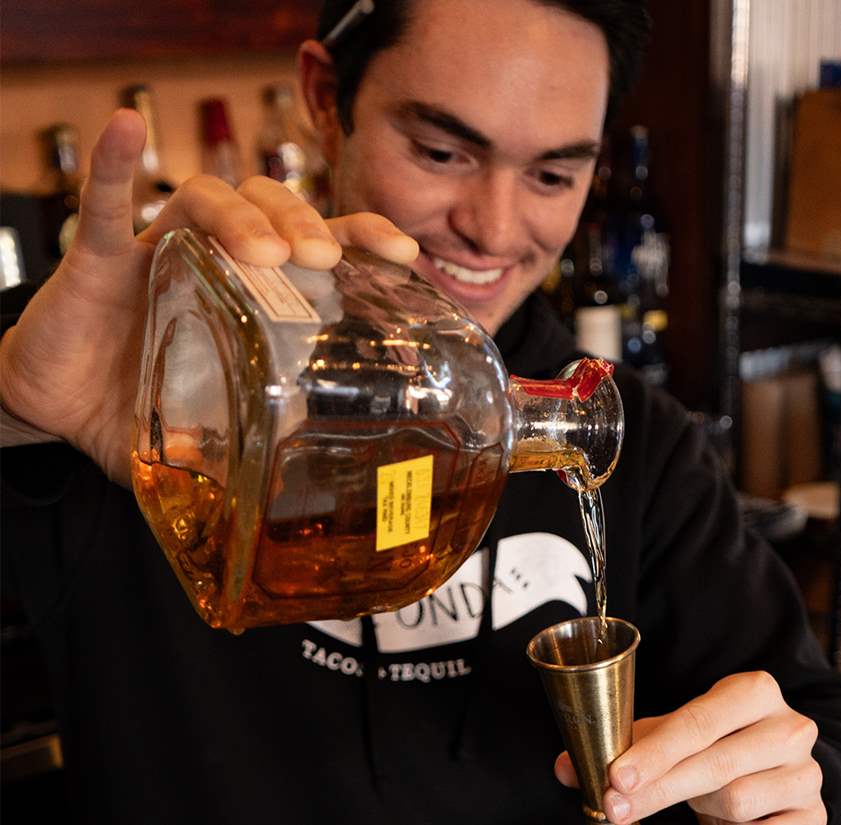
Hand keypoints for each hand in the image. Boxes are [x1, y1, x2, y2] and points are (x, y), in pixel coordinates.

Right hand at [0, 108, 417, 483]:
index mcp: (253, 290)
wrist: (60, 408)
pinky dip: (115, 166)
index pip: (319, 244)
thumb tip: (309, 467)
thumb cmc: (146, 402)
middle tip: (323, 258)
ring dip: (239, 215)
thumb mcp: (218, 424)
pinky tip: (126, 128)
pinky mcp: (98, 260)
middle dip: (302, 222)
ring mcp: (157, 250)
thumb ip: (259, 435)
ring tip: (266, 251)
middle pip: (268, 206)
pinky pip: (105, 204)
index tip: (404, 252)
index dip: (362, 236)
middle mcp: (214, 257)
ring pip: (205, 199)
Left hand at [555, 671, 824, 823]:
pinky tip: (716, 824)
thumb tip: (565, 768)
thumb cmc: (719, 746)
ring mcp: (806, 774)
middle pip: (713, 765)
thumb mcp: (681, 734)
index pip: (698, 721)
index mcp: (755, 690)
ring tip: (693, 805)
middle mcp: (790, 727)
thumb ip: (630, 744)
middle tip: (616, 808)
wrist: (777, 770)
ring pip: (736, 801)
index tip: (614, 777)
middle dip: (658, 788)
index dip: (653, 751)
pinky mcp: (814, 816)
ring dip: (699, 808)